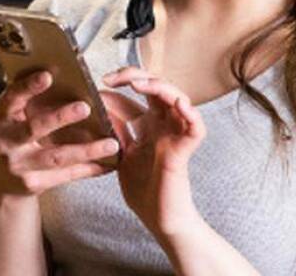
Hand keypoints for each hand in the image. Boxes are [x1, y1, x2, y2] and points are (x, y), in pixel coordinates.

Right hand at [0, 70, 119, 196]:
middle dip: (60, 117)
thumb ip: (33, 99)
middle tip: (85, 107)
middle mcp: (7, 140)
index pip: (13, 97)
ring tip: (112, 144)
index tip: (48, 75)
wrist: (4, 181)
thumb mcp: (17, 116)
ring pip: (56, 156)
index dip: (29, 86)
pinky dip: (89, 169)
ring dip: (86, 150)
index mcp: (4, 117)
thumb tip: (63, 72)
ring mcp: (18, 165)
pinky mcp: (32, 184)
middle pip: (35, 128)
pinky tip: (109, 163)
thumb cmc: (18, 136)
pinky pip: (65, 176)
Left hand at [101, 67, 206, 237]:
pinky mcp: (184, 151)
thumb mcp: (121, 154)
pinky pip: (196, 128)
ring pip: (178, 99)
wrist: (158, 219)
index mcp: (151, 123)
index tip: (100, 83)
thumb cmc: (144, 190)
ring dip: (160, 87)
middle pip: (158, 87)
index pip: (140, 92)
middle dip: (137, 76)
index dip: (121, 83)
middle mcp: (165, 125)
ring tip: (139, 84)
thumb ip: (115, 131)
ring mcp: (176, 135)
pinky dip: (191, 114)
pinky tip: (179, 105)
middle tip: (115, 76)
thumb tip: (100, 108)